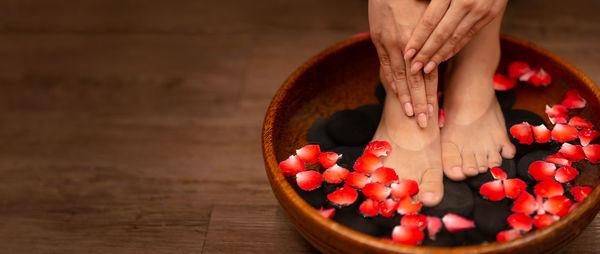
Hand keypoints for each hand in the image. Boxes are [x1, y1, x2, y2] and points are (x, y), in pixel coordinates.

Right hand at [369, 0, 436, 127]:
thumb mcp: (434, 14)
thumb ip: (438, 35)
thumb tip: (446, 52)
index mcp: (423, 41)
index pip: (429, 74)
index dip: (432, 94)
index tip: (434, 112)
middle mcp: (406, 45)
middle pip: (414, 80)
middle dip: (419, 102)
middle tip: (423, 123)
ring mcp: (389, 43)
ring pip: (398, 76)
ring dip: (404, 96)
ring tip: (408, 114)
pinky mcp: (378, 39)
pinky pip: (384, 63)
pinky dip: (391, 79)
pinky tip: (396, 92)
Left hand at [403, 0, 506, 73]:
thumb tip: (414, 7)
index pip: (430, 21)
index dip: (417, 39)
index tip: (407, 54)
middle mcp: (466, 3)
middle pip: (441, 34)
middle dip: (426, 53)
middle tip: (413, 68)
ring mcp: (481, 10)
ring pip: (455, 37)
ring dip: (439, 55)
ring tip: (427, 68)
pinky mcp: (490, 14)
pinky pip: (469, 34)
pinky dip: (456, 47)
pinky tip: (444, 57)